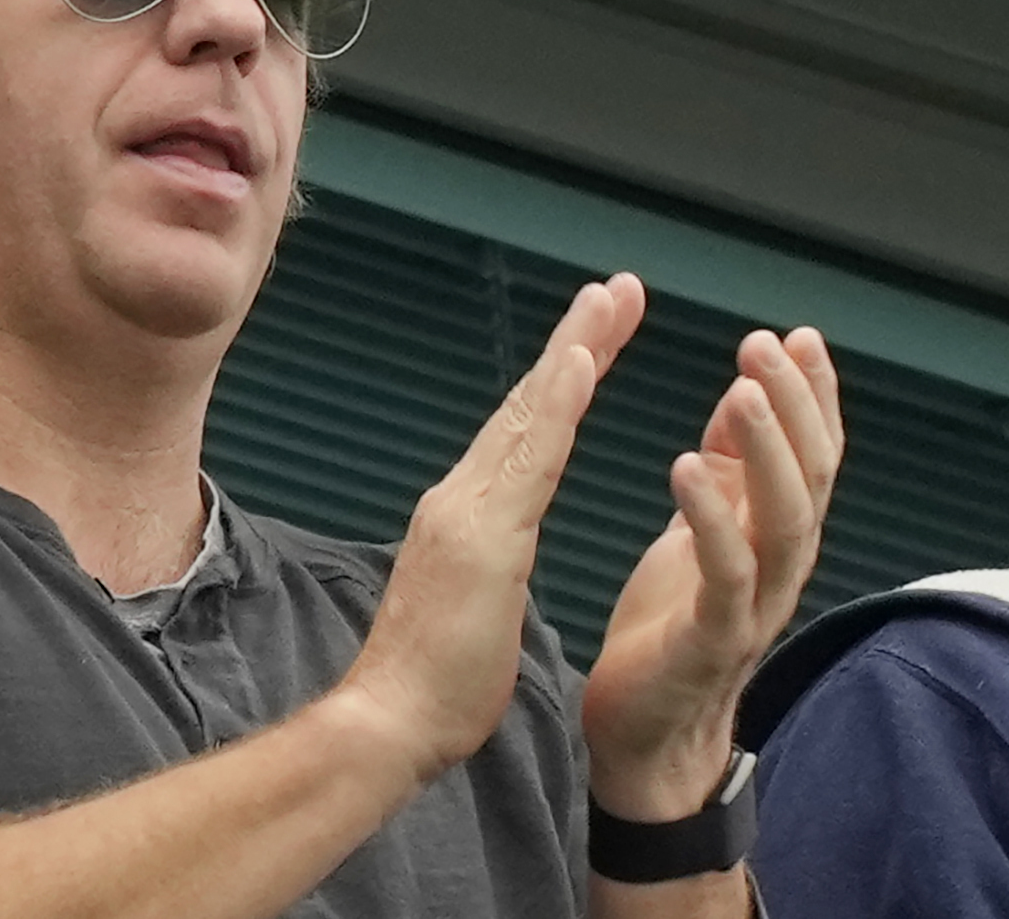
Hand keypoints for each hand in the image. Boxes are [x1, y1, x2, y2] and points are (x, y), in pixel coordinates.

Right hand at [337, 274, 645, 780]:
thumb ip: (490, 564)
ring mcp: (467, 510)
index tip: (598, 334)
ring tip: (611, 299)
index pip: (527, 433)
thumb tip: (499, 554)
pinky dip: (555, 403)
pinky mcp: (481, 535)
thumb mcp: (477, 604)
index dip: (562, 379)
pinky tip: (582, 361)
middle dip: (577, 340)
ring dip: (573, 349)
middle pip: (529, 405)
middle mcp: (462, 497)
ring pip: (530, 415)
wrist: (390, 721)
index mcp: (467, 514)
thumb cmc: (435, 682)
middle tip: (619, 287)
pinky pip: (529, 458)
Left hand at [581, 327, 843, 819]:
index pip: (813, 454)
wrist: (643, 736)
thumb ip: (728, 471)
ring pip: (786, 520)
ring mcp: (754, 607)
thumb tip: (745, 392)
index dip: (813, 396)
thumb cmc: (668, 627)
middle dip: (796, 405)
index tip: (799, 334)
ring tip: (743, 389)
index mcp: (772, 536)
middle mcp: (780, 568)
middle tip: (765, 343)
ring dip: (768, 450)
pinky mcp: (712, 641)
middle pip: (812, 476)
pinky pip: (726, 575)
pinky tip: (684, 468)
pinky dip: (712, 518)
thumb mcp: (699, 532)